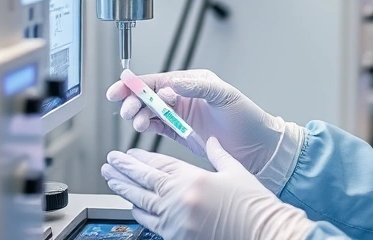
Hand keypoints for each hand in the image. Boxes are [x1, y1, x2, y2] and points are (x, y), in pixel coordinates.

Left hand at [102, 138, 314, 239]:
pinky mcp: (177, 237)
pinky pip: (151, 222)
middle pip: (143, 182)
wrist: (263, 232)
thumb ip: (217, 154)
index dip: (138, 157)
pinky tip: (133, 205)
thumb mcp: (235, 171)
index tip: (125, 152)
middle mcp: (179, 199)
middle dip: (123, 170)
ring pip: (141, 202)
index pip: (157, 164)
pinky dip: (140, 212)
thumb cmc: (253, 204)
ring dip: (124, 189)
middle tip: (109, 162)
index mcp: (192, 178)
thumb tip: (210, 141)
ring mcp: (176, 220)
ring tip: (112, 179)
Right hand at [106, 70, 283, 173]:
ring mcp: (181, 115)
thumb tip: (173, 85)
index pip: (158, 80)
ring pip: (149, 112)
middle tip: (128, 109)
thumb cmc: (247, 118)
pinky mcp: (180, 133)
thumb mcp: (224, 95)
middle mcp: (183, 97)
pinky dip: (146, 126)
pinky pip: (157, 126)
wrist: (257, 147)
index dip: (136, 84)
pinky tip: (143, 127)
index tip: (121, 88)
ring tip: (137, 122)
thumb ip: (197, 87)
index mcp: (192, 82)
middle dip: (133, 101)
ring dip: (138, 115)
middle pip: (149, 96)